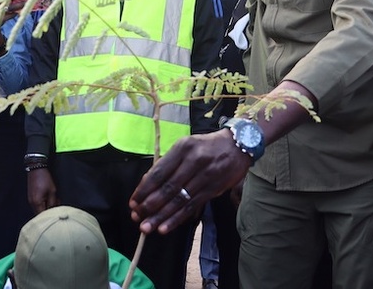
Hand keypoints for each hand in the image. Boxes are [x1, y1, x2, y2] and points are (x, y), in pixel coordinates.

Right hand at [27, 167, 58, 214]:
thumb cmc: (45, 179)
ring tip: (55, 200)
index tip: (57, 212)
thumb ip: (53, 202)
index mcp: (36, 203)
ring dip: (46, 207)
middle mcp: (31, 203)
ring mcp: (30, 200)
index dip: (50, 215)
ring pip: (39, 208)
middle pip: (40, 213)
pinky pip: (37, 204)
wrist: (36, 169)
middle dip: (49, 211)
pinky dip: (43, 203)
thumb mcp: (52, 191)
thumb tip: (54, 209)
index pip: (43, 215)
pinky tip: (49, 198)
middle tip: (57, 204)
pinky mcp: (31, 197)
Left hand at [129, 128, 251, 234]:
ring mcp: (205, 176)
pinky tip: (165, 228)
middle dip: (149, 205)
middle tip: (137, 218)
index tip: (133, 202)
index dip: (144, 189)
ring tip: (147, 227)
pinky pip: (192, 206)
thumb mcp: (187, 146)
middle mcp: (194, 161)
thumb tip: (148, 185)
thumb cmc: (206, 146)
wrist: (238, 145)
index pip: (159, 172)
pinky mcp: (213, 189)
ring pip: (180, 200)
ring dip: (161, 216)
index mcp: (183, 148)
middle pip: (168, 188)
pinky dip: (177, 218)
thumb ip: (169, 164)